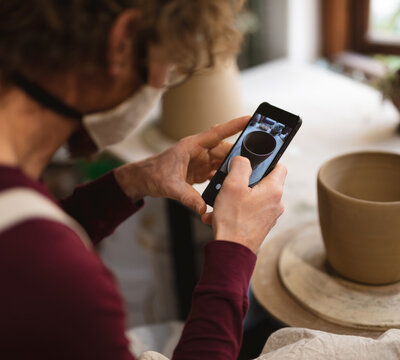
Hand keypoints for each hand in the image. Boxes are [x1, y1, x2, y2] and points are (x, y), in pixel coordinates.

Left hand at [114, 116, 249, 213]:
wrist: (144, 180)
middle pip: (225, 149)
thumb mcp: (170, 187)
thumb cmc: (153, 175)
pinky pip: (218, 171)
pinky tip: (232, 184)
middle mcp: (199, 150)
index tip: (250, 118)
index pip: (217, 133)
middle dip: (239, 155)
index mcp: (192, 146)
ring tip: (246, 175)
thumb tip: (202, 208)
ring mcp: (201, 160)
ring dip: (233, 168)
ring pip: (223, 161)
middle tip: (256, 162)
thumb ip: (187, 197)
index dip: (234, 125)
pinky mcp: (201, 170)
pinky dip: (225, 177)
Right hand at [202, 156, 286, 252]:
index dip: (267, 161)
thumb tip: (242, 160)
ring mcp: (269, 216)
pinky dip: (235, 211)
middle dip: (244, 181)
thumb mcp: (232, 185)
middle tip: (228, 182)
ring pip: (252, 198)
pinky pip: (248, 212)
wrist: (231, 252)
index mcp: (274, 190)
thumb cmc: (233, 220)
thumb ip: (240, 166)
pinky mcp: (260, 226)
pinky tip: (218, 216)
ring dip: (235, 198)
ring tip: (219, 202)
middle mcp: (276, 203)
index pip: (280, 166)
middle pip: (263, 182)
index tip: (252, 162)